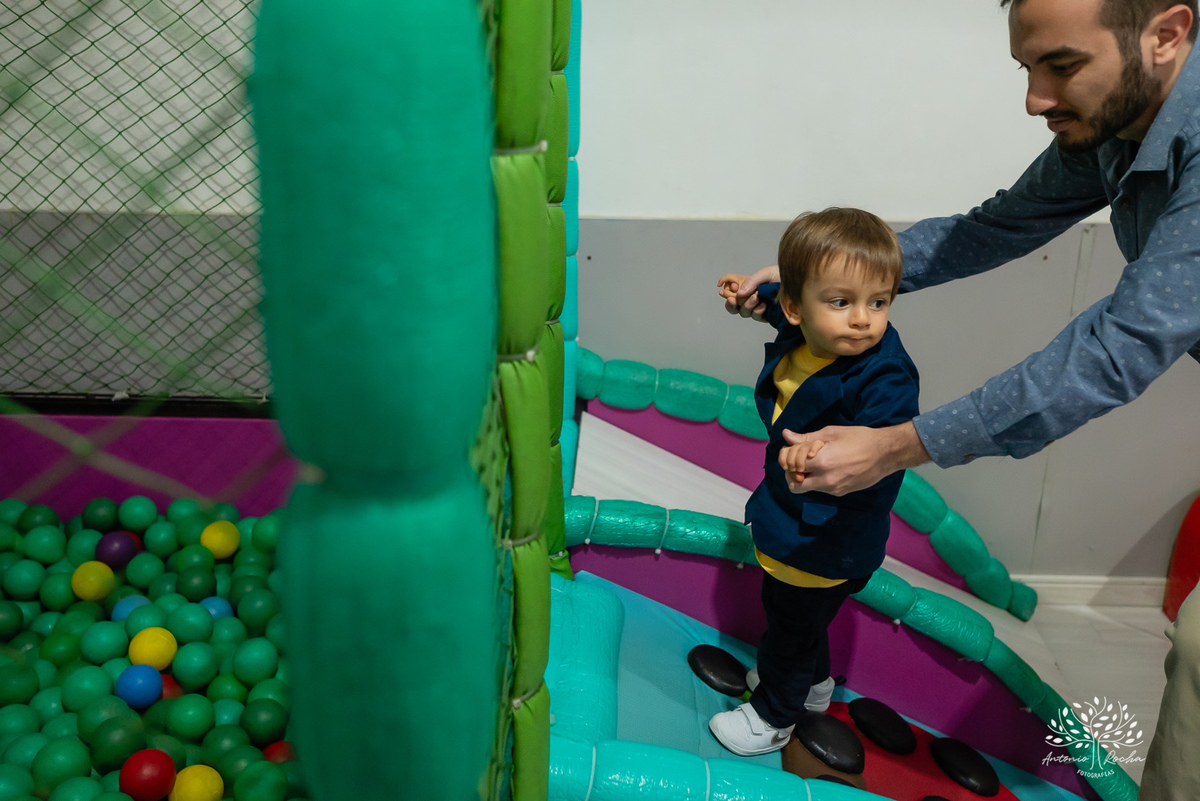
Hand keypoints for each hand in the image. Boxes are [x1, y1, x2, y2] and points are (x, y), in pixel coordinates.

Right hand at [717, 265, 778, 320]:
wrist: (799, 284)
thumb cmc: (783, 276)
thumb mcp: (765, 274)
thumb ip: (751, 281)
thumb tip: (739, 293)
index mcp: (748, 286)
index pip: (731, 289)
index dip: (725, 290)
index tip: (721, 287)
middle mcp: (751, 297)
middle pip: (733, 306)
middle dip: (730, 304)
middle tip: (733, 299)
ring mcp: (758, 307)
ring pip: (743, 312)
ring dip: (747, 305)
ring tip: (756, 297)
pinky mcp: (766, 315)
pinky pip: (755, 316)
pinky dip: (757, 311)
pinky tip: (764, 305)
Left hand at [780, 423, 930, 495]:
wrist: (885, 454)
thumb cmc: (859, 438)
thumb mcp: (831, 433)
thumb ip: (806, 438)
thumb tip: (786, 435)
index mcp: (822, 462)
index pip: (791, 466)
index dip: (788, 458)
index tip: (793, 450)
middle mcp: (825, 480)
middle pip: (794, 485)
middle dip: (791, 474)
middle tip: (798, 462)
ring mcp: (834, 489)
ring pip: (807, 489)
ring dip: (805, 478)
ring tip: (814, 463)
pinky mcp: (841, 493)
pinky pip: (821, 489)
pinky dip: (818, 480)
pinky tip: (829, 467)